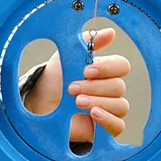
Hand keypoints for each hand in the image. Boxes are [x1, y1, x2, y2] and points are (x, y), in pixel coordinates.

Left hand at [24, 27, 130, 143]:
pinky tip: (93, 114)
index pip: (121, 66)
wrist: (39, 103)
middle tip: (71, 88)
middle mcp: (110, 89)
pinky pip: (119, 125)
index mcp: (103, 70)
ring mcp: (110, 108)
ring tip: (76, 102)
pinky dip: (107, 119)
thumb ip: (85, 43)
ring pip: (120, 105)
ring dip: (98, 101)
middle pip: (119, 86)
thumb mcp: (65, 57)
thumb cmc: (54, 79)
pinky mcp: (106, 127)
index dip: (107, 67)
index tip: (86, 70)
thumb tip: (111, 32)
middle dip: (94, 87)